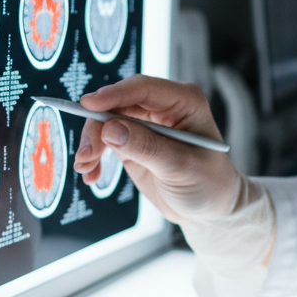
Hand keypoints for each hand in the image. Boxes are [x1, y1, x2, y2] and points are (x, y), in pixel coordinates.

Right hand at [73, 75, 240, 224]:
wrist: (211, 207)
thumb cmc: (210, 183)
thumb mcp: (181, 168)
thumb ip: (147, 148)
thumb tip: (111, 129)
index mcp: (185, 101)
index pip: (143, 88)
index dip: (113, 94)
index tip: (87, 106)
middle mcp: (163, 106)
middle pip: (118, 104)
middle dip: (97, 127)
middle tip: (85, 155)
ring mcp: (146, 122)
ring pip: (106, 121)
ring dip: (92, 143)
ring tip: (86, 169)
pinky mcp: (133, 140)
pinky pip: (105, 139)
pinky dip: (95, 155)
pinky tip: (92, 174)